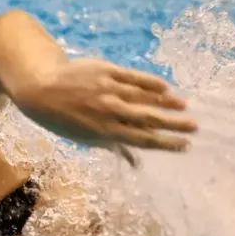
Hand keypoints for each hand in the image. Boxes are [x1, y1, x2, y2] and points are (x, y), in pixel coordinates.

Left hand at [10, 58, 196, 157]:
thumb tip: (136, 164)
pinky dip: (151, 83)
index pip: (142, 139)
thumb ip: (114, 147)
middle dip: (173, 124)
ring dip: (167, 102)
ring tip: (184, 106)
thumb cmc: (62, 118)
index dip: (166, 143)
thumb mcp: (85, 137)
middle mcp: (109, 111)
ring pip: (144, 96)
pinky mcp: (106, 71)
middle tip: (195, 127)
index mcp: (104, 131)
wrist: (40, 87)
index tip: (185, 145)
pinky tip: (166, 87)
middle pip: (148, 119)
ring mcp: (108, 89)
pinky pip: (134, 77)